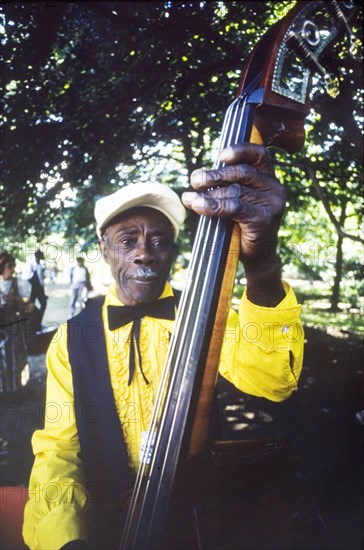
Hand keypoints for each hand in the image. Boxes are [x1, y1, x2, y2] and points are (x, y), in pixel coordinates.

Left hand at [182, 143, 285, 305]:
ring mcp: (272, 204)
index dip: (240, 150)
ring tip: (190, 197)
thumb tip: (198, 176)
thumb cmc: (243, 227)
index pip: (259, 155)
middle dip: (215, 175)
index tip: (219, 156)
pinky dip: (212, 206)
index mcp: (269, 179)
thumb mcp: (237, 201)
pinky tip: (198, 206)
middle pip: (242, 172)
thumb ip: (226, 186)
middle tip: (195, 180)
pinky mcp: (264, 219)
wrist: (257, 258)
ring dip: (209, 193)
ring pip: (235, 191)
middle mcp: (275, 189)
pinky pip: (234, 207)